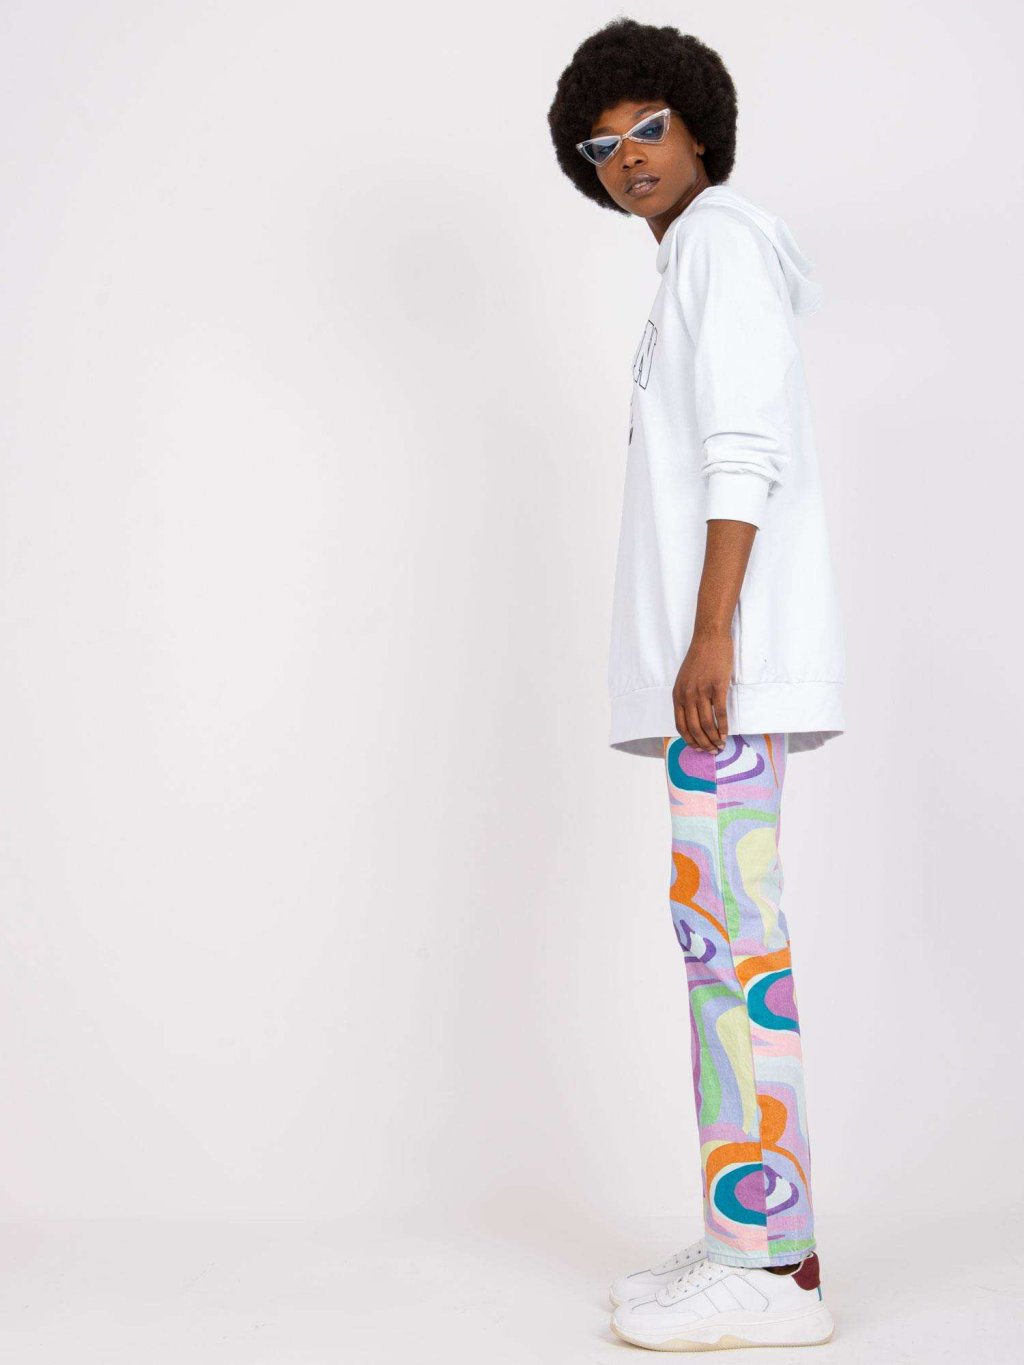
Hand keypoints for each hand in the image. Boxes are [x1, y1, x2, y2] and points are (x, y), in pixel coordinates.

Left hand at [672, 630, 731, 751]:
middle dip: (703, 744)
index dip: (689, 741)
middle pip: (694, 728)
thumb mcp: (685, 680)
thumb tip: (693, 717)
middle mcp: (687, 695)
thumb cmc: (699, 659)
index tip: (697, 748)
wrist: (709, 638)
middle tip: (712, 751)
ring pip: (707, 724)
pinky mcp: (717, 687)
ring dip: (713, 738)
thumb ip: (687, 697)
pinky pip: (720, 713)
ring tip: (720, 745)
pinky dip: (723, 727)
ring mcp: (702, 691)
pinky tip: (726, 733)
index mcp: (678, 695)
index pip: (680, 725)